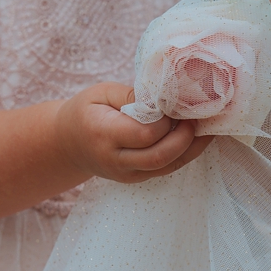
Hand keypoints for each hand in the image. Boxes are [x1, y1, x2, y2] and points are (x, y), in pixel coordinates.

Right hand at [55, 82, 213, 183]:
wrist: (67, 144)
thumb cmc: (86, 112)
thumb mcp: (101, 92)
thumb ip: (132, 95)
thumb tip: (164, 98)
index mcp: (102, 134)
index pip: (144, 134)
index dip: (165, 121)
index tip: (173, 105)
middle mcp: (114, 160)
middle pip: (159, 156)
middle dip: (184, 138)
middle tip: (196, 117)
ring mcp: (125, 174)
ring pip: (167, 167)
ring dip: (191, 148)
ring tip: (203, 127)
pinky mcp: (135, 178)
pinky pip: (165, 169)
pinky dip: (183, 154)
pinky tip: (194, 138)